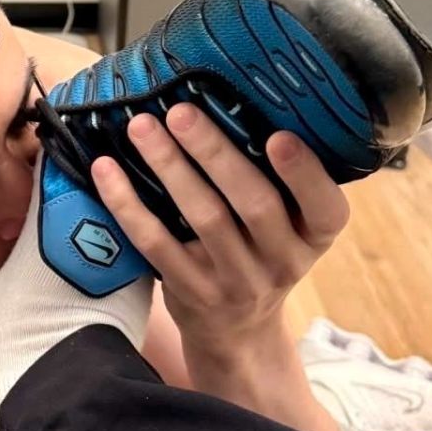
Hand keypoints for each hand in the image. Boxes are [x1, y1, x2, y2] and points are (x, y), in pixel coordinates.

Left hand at [90, 103, 347, 430]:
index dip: (304, 173)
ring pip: (204, 220)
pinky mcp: (191, 292)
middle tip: (181, 112)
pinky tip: (107, 171)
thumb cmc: (260, 255)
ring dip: (170, 168)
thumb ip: (277, 180)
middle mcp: (283, 261)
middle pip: (254, 204)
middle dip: (216, 154)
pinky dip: (128, 205)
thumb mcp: (290, 226)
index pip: (325, 207)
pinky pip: (156, 244)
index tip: (280, 136)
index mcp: (315, 236)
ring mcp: (236, 282)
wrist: (238, 332)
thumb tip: (229, 97)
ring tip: (142, 127)